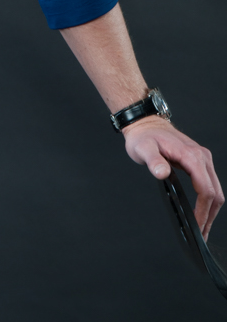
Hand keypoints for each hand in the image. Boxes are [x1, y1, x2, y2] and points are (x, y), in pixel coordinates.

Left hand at [122, 116, 223, 238]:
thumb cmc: (144, 136)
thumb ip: (153, 161)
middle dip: (209, 215)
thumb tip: (162, 173)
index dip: (203, 210)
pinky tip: (201, 211)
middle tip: (200, 234)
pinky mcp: (199, 161)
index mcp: (191, 155)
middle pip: (215, 192)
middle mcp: (201, 156)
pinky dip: (208, 200)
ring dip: (211, 210)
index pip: (205, 188)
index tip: (196, 225)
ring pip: (215, 189)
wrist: (146, 124)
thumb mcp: (143, 148)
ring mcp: (202, 158)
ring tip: (202, 228)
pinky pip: (209, 184)